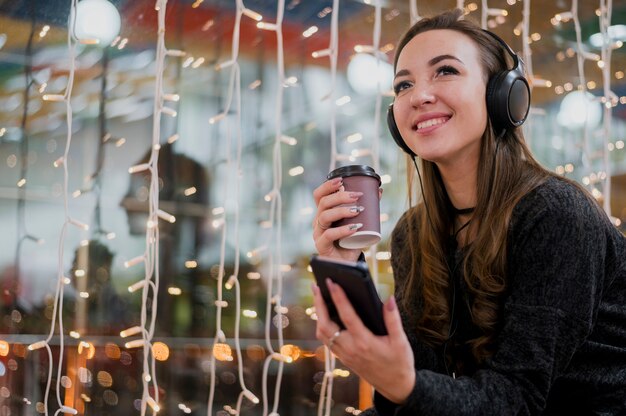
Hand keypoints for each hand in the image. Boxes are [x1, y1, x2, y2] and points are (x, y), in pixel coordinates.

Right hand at [312, 177, 364, 261]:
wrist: (347, 264)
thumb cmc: (351, 241)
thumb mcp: (358, 222)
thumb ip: (367, 208)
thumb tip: (379, 191)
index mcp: (324, 213)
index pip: (319, 195)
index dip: (327, 186)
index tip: (342, 180)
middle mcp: (318, 221)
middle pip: (323, 203)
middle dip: (340, 196)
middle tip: (357, 196)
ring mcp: (318, 233)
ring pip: (324, 216)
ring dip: (342, 210)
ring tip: (357, 210)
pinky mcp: (321, 245)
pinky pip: (329, 235)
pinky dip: (342, 230)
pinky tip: (354, 228)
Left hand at [312, 279, 414, 403]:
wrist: (396, 387)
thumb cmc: (399, 363)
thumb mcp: (401, 341)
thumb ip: (393, 319)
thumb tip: (389, 299)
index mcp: (365, 343)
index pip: (347, 316)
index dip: (339, 298)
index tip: (332, 283)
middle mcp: (351, 349)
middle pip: (325, 326)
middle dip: (319, 305)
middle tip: (316, 286)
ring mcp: (344, 355)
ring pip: (322, 334)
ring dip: (318, 315)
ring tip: (318, 297)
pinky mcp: (343, 358)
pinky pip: (326, 341)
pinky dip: (322, 326)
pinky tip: (325, 315)